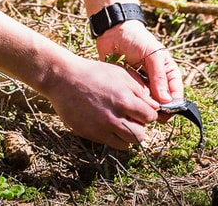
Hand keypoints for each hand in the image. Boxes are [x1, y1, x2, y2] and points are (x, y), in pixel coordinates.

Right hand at [40, 53, 160, 147]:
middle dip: (140, 127)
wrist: (63, 78)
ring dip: (129, 135)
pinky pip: (113, 144)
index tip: (142, 111)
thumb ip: (139, 89)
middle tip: (133, 119)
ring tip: (123, 124)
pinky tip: (111, 127)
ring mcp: (102, 127)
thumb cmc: (93, 73)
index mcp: (125, 99)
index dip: (148, 113)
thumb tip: (154, 105)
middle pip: (141, 135)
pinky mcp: (92, 134)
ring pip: (128, 143)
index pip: (150, 116)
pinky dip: (116, 138)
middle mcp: (115, 117)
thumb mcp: (120, 73)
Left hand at [95, 20, 184, 106]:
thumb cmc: (138, 39)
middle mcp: (157, 81)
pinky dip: (131, 102)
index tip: (167, 114)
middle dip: (158, 110)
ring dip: (144, 108)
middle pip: (161, 102)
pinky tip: (128, 104)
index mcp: (168, 73)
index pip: (175, 94)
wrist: (114, 31)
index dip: (173, 106)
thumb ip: (159, 76)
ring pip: (147, 102)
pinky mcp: (128, 85)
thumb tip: (166, 100)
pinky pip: (132, 98)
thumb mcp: (153, 55)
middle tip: (150, 115)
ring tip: (138, 110)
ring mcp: (142, 84)